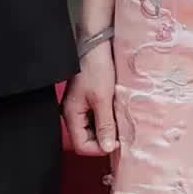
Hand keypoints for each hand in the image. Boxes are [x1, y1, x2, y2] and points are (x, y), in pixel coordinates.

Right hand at [62, 40, 117, 156]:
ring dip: (108, 127)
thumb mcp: (103, 99)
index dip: (100, 148)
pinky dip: (108, 117)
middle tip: (122, 131)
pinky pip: (97, 117)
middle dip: (105, 137)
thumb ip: (105, 126)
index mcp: (71, 115)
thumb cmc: (95, 68)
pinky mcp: (89, 100)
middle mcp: (73, 113)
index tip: (117, 143)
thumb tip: (108, 148)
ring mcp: (80, 106)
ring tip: (120, 118)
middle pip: (87, 139)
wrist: (96, 45)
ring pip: (94, 128)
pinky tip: (116, 110)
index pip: (81, 145)